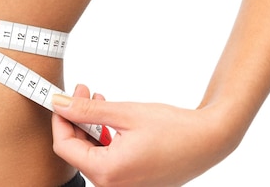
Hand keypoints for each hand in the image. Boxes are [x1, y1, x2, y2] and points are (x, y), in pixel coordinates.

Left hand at [51, 84, 240, 186]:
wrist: (211, 140)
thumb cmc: (174, 128)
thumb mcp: (124, 114)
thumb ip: (87, 111)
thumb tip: (58, 103)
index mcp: (108, 172)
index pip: (65, 146)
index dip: (60, 120)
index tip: (62, 98)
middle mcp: (113, 185)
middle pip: (78, 150)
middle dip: (76, 119)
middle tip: (82, 91)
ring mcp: (124, 185)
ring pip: (92, 153)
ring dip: (90, 126)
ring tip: (96, 100)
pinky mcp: (133, 180)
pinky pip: (108, 159)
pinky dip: (104, 137)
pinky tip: (110, 117)